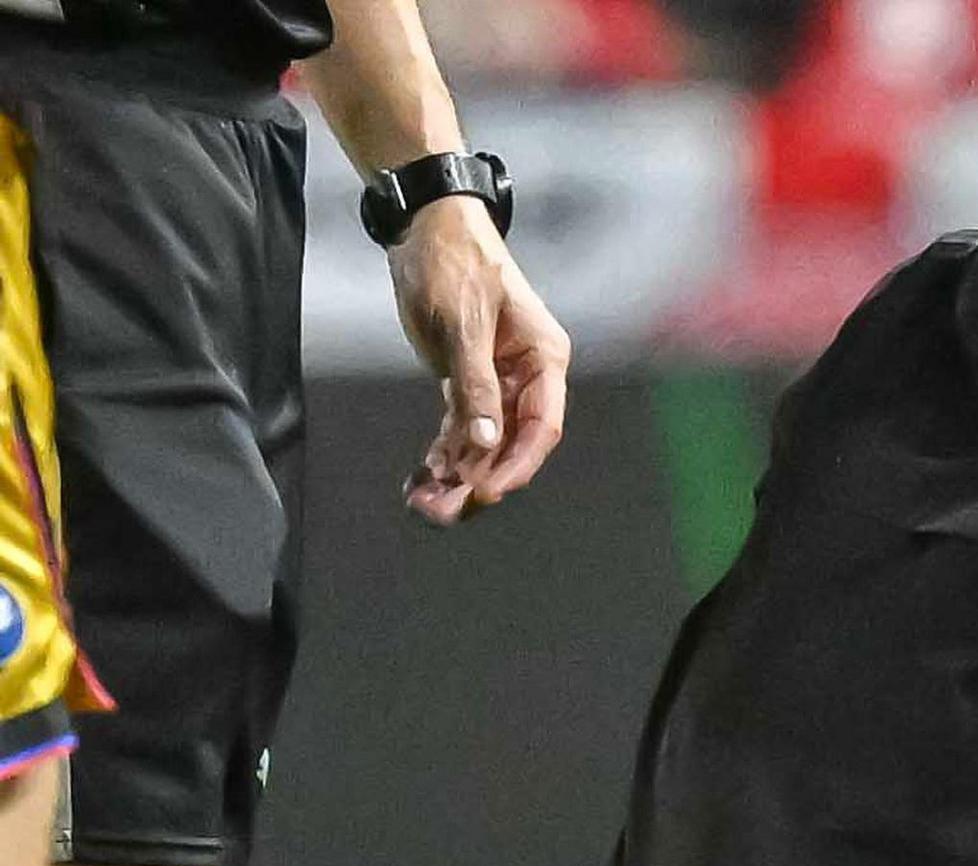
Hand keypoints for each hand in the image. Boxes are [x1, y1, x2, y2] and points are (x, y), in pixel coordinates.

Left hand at [386, 195, 569, 524]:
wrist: (427, 229)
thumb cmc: (456, 264)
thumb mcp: (463, 324)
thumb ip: (476, 385)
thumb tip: (483, 442)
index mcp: (543, 360)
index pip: (541, 425)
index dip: (517, 463)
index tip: (488, 491)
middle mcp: (526, 377)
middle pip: (511, 443)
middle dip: (480, 480)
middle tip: (446, 512)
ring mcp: (496, 382)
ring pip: (482, 442)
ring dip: (457, 475)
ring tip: (425, 505)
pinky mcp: (465, 381)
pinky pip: (458, 429)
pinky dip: (441, 454)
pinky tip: (422, 477)